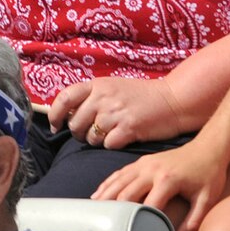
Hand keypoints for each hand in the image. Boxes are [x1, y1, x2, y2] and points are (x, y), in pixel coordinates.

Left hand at [49, 76, 187, 147]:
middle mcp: (104, 97)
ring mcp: (116, 113)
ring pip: (90, 137)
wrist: (173, 100)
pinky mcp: (128, 128)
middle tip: (92, 134)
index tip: (56, 125)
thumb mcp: (114, 87)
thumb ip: (92, 97)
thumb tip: (69, 114)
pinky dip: (112, 145)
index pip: (65, 97)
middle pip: (75, 124)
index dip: (55, 114)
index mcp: (98, 85)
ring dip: (97, 141)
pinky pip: (107, 145)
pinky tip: (123, 138)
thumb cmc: (143, 96)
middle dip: (80, 133)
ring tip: (112, 133)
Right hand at [93, 141, 229, 230]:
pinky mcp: (142, 161)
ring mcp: (144, 163)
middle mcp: (151, 170)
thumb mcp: (207, 200)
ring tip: (92, 215)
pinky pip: (120, 173)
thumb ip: (193, 222)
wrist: (209, 147)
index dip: (138, 223)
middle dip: (113, 212)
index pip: (148, 205)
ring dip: (104, 198)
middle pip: (126, 193)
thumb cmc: (209, 175)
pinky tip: (98, 196)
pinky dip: (107, 185)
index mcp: (168, 180)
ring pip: (118, 182)